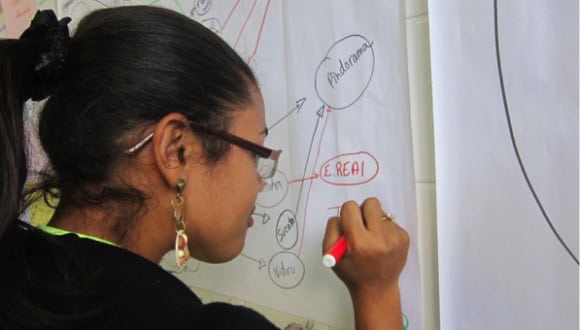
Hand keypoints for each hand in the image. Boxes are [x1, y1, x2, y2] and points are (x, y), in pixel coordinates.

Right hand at [323, 197, 409, 328]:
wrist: (377, 289)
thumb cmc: (352, 272)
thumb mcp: (331, 254)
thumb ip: (332, 230)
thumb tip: (342, 214)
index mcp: (359, 243)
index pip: (351, 207)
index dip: (347, 214)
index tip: (349, 223)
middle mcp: (380, 239)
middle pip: (370, 203)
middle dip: (363, 212)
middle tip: (361, 226)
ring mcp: (395, 238)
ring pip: (381, 213)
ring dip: (374, 222)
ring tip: (371, 239)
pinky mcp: (404, 238)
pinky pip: (391, 222)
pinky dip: (384, 230)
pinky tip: (381, 245)